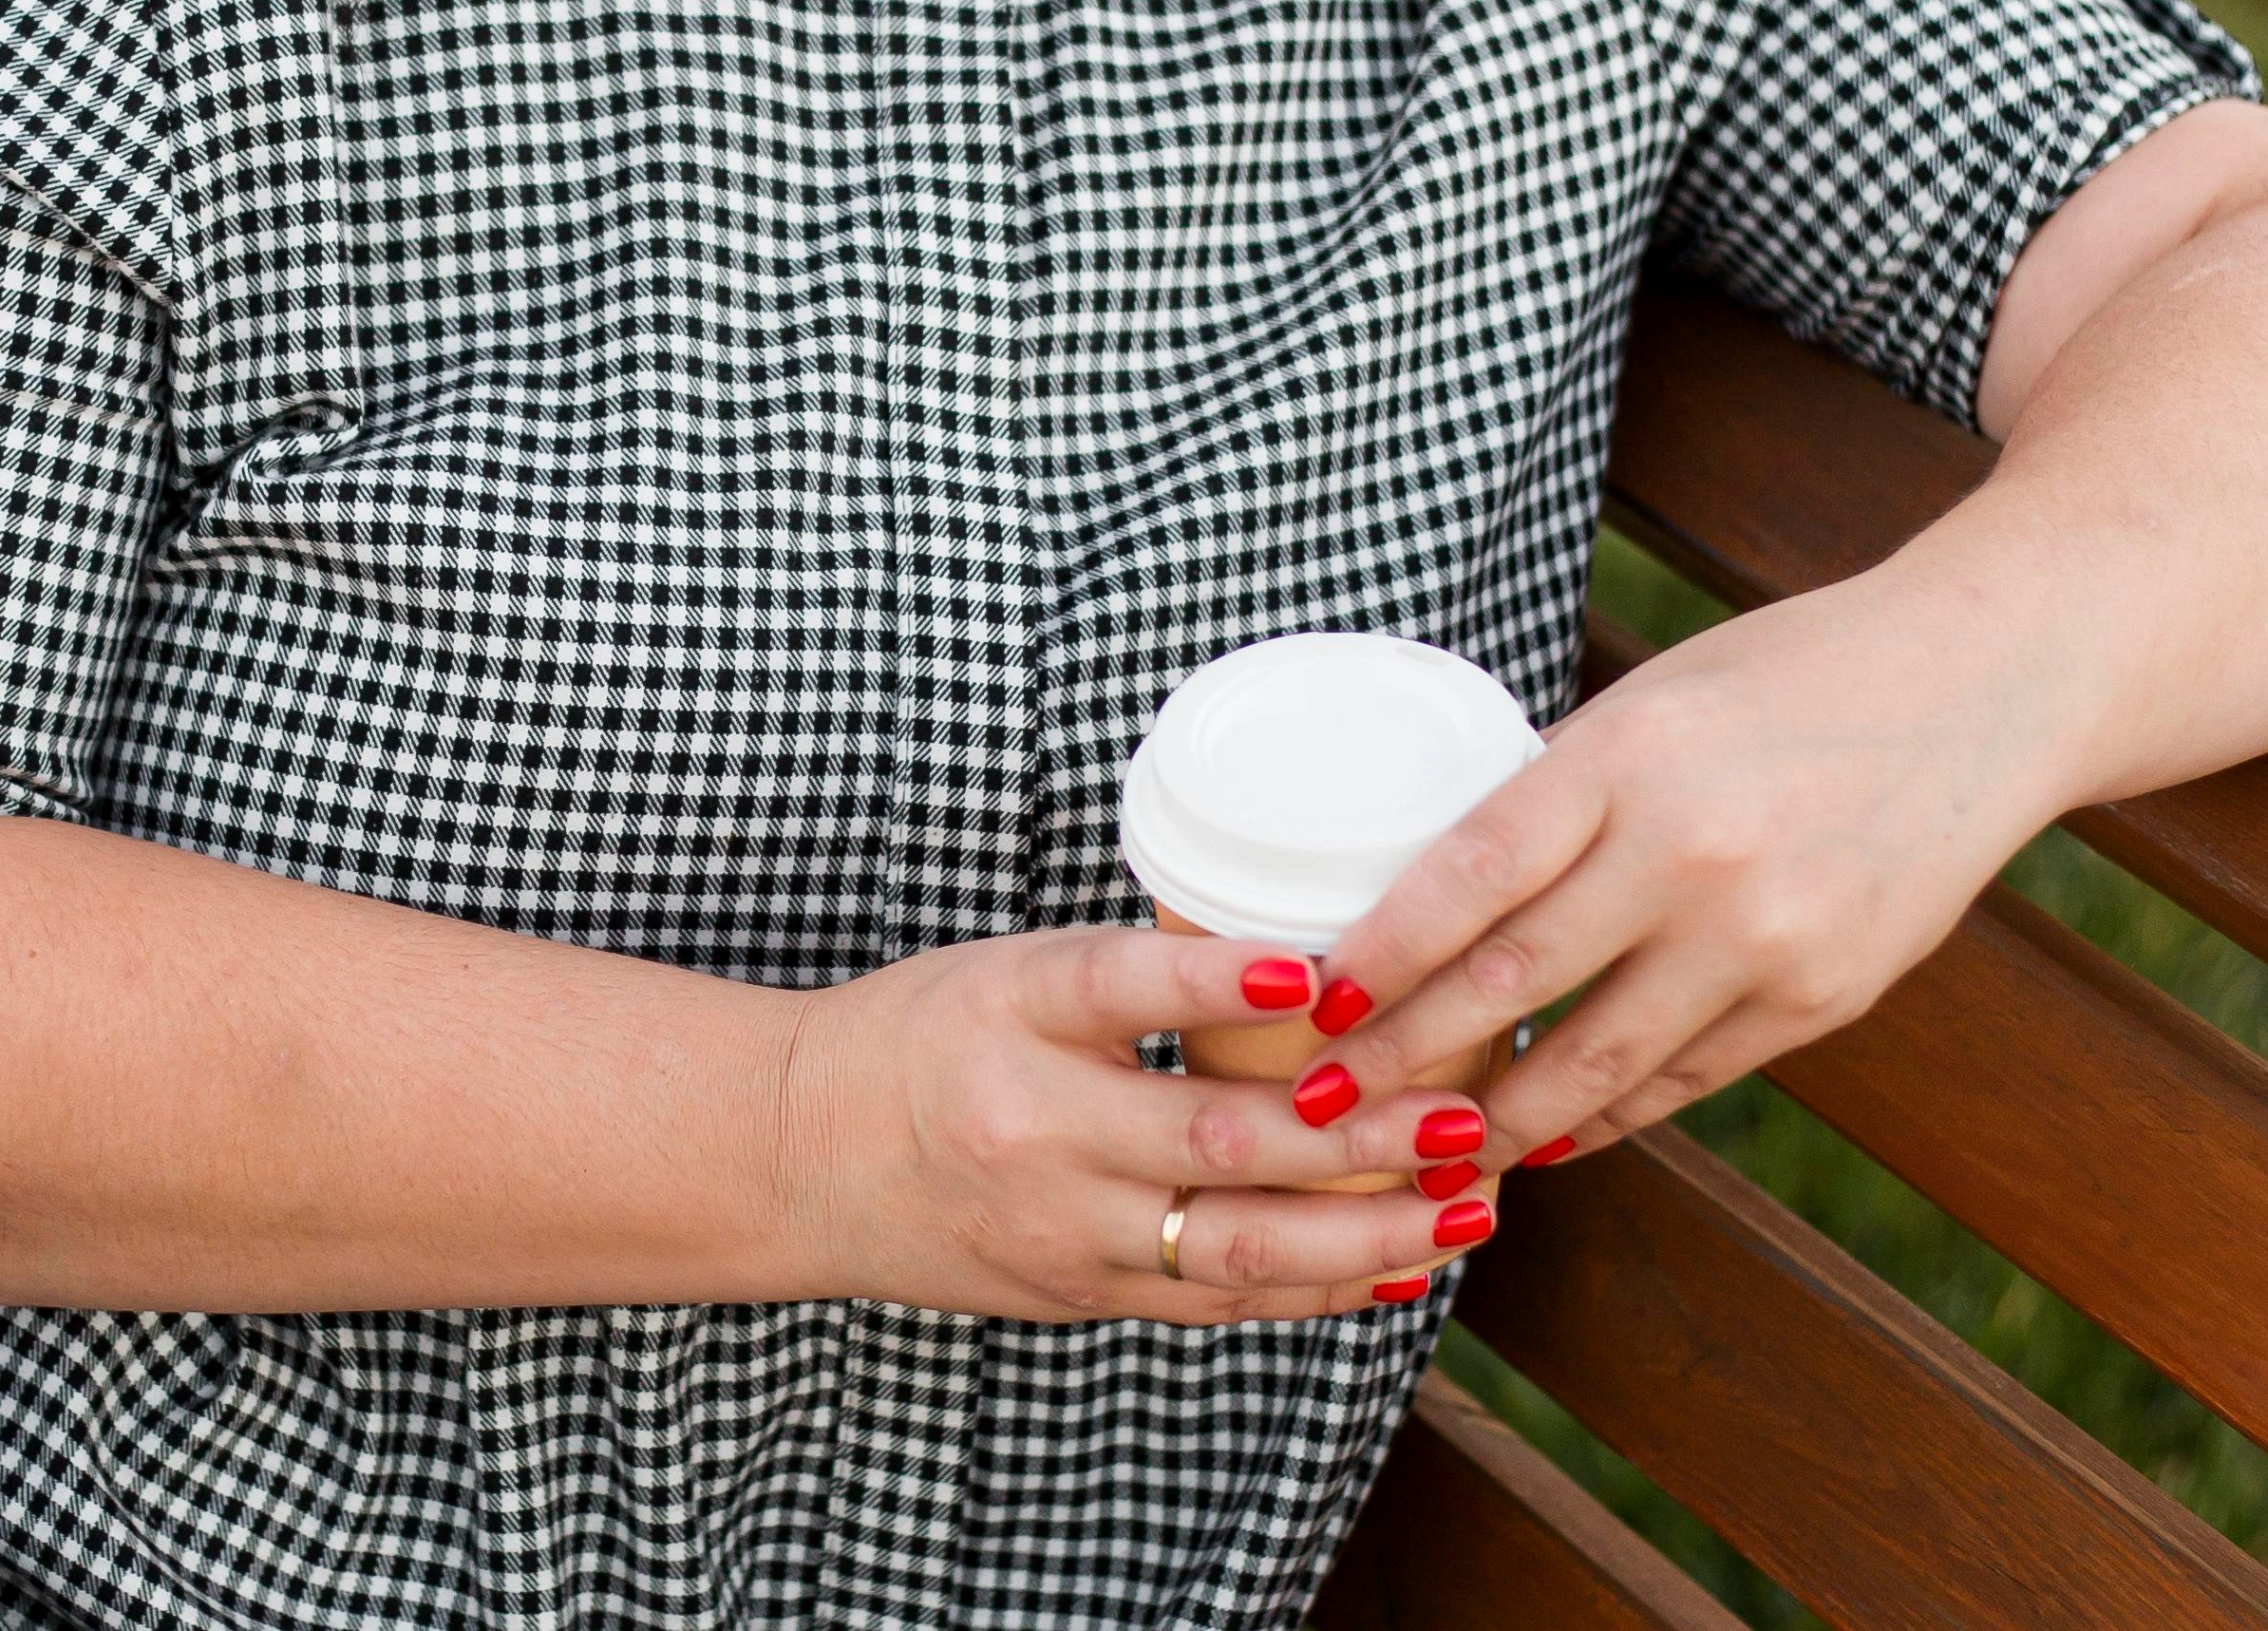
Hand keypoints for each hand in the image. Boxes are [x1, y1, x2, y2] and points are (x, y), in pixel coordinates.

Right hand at [777, 928, 1498, 1324]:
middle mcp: (1041, 1130)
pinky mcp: (1078, 1295)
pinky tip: (1398, 1268)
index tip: (1322, 969)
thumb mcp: (1009, 969)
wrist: (800, 1155)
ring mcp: (1064, 1231)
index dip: (1224, 979)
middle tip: (1458, 1115)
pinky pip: (1215, 1302)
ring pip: (1236, 1248)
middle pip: (1214, 1142)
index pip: (1126, 986)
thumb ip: (1132, 975)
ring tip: (1467, 1208)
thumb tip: (1295, 966)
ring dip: (1367, 1235)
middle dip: (1355, 1137)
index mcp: (1015, 1016)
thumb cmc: (922, 1037)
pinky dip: (1315, 1288)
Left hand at [1311, 577, 2085, 1167]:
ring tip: (1419, 1152)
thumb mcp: (1654, 698)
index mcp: (1631, 755)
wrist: (1979, 689)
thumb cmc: (1787, 675)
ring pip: (1596, 1062)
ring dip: (1497, 1120)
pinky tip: (1549, 1134)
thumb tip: (1445, 893)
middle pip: (1514, 980)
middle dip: (1404, 1055)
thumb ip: (1565, 791)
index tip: (1313, 997)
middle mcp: (1695, 854)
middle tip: (1321, 1100)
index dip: (1384, 950)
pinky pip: (1685, 1078)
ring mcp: (1767, 940)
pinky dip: (1605, 1114)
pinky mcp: (1825, 1000)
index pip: (1471, 872)